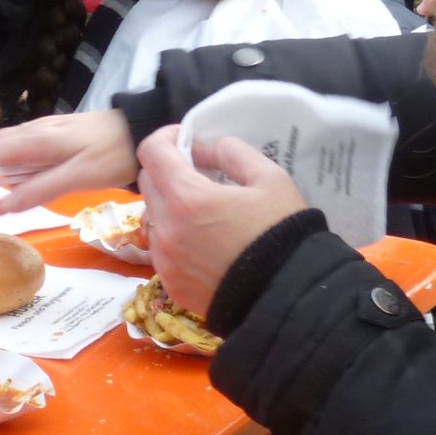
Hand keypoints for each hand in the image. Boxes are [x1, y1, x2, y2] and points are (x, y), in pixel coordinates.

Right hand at [0, 110, 137, 212]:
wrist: (141, 129)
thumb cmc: (113, 153)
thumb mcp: (79, 177)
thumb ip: (39, 189)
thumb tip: (2, 207)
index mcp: (33, 140)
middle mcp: (31, 131)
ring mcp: (40, 131)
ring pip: (1, 151)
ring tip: (0, 201)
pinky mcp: (50, 136)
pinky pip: (19, 151)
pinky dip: (10, 170)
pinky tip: (22, 186)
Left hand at [137, 129, 311, 316]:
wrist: (288, 297)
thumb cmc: (281, 233)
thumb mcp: (269, 178)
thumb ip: (230, 151)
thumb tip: (201, 148)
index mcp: (187, 198)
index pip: (151, 152)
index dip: (164, 137)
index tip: (183, 139)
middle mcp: (165, 229)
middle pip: (148, 183)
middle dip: (167, 169)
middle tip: (198, 173)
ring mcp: (165, 260)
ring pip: (152, 216)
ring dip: (169, 204)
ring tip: (204, 211)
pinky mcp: (171, 283)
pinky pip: (161, 248)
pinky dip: (174, 236)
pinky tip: (205, 242)